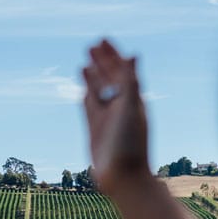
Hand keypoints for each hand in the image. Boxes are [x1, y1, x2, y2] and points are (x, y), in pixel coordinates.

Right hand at [81, 39, 150, 194]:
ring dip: (93, 76)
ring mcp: (108, 118)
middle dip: (102, 61)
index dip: (113, 55)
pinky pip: (91, 107)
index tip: (102, 40)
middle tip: (91, 45)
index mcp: (133, 100)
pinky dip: (87, 95)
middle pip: (111, 78)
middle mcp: (122, 107)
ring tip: (85, 62)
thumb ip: (131, 82)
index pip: (122, 71)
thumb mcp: (130, 109)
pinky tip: (83, 88)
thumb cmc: (130, 145)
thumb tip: (134, 55)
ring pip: (100, 91)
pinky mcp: (96, 130)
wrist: (123, 178)